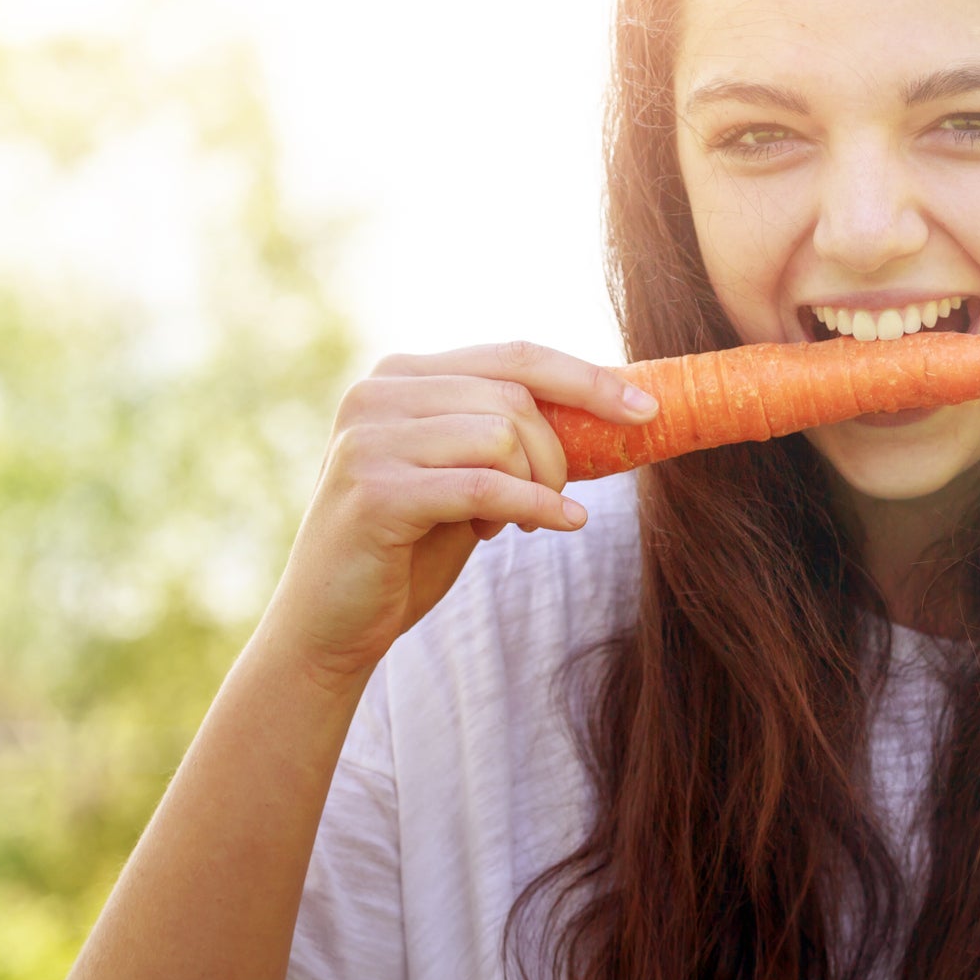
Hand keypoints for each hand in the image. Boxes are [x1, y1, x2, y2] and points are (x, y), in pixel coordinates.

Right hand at [260, 340, 658, 688]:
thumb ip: (509, 433)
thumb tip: (611, 405)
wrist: (331, 624)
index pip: (514, 355)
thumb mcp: (467, 474)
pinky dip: (535, 506)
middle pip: (514, 395)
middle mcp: (377, 392)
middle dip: (558, 451)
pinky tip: (557, 523)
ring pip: (502, 434)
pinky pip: (485, 485)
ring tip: (515, 523)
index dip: (587, 378)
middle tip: (557, 498)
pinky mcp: (374, 490)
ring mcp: (369, 438)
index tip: (647, 410)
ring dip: (536, 484)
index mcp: (402, 375)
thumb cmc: (410, 546)